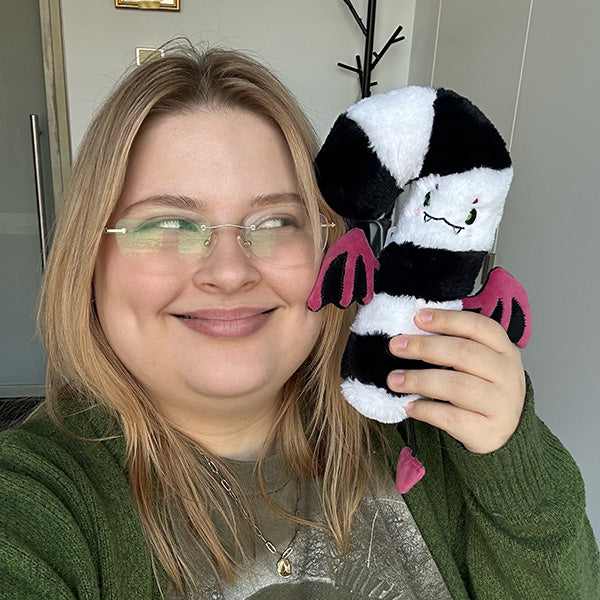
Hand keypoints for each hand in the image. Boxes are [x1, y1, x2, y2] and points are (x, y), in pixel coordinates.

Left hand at [387, 308, 525, 453]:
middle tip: (396, 346)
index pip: (478, 326)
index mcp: (505, 349)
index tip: (417, 317)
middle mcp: (508, 375)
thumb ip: (452, 345)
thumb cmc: (479, 386)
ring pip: (457, 386)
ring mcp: (501, 405)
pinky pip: (451, 418)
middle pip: (464, 353)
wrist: (500, 430)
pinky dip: (425, 410)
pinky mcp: (488, 432)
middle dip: (425, 347)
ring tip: (394, 379)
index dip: (447, 319)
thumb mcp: (476, 361)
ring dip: (419, 380)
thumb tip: (409, 335)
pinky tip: (409, 405)